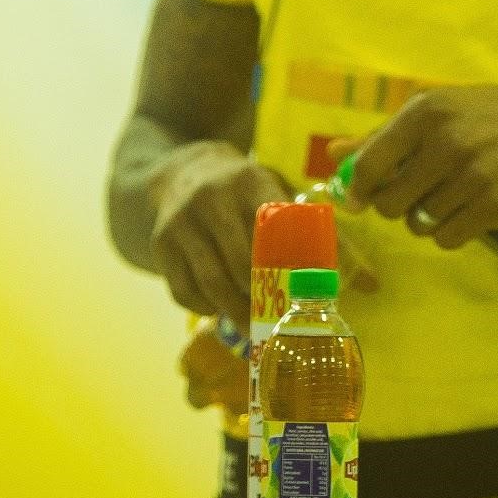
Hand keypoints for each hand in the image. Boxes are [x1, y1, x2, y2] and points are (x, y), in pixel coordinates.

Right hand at [146, 141, 288, 320]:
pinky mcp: (160, 243)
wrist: (182, 171)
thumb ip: (301, 221)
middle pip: (240, 262)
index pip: (271, 229)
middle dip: (260, 297)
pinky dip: (204, 308)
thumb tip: (337, 266)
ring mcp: (181, 222)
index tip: (300, 293)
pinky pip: (183, 290)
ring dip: (233, 311)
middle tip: (276, 320)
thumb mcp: (270, 186)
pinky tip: (218, 308)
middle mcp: (211, 199)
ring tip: (251, 327)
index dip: (286, 266)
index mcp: (248, 181)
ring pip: (210, 282)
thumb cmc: (240, 189)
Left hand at [345, 87, 497, 248]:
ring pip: (419, 223)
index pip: (369, 164)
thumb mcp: (438, 111)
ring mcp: (471, 173)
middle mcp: (445, 140)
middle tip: (417, 195)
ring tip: (452, 197)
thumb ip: (384, 136)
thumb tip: (333, 154)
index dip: (359, 189)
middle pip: (389, 203)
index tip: (361, 199)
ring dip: (428, 219)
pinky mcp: (493, 204)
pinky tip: (469, 211)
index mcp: (425, 111)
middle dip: (397, 207)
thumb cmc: (488, 117)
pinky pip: (447, 238)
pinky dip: (451, 233)